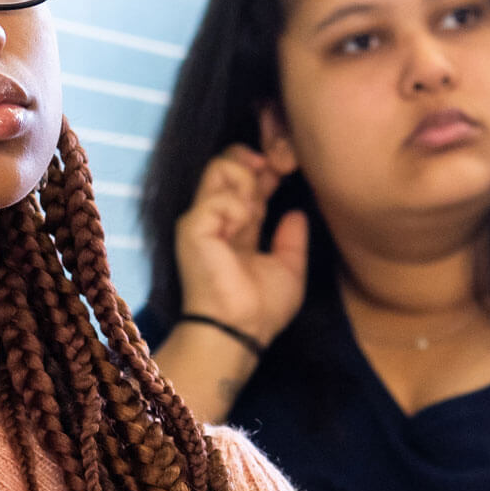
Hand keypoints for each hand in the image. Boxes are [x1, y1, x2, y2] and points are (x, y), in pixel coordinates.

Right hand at [172, 145, 309, 342]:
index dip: (266, 169)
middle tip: (273, 174)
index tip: (284, 171)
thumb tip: (297, 213)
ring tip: (256, 207)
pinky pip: (218, 199)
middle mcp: (218, 217)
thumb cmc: (261, 308)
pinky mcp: (193, 227)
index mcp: (238, 225)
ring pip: (219, 167)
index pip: (246, 181)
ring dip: (246, 180)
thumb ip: (292, 240)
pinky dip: (238, 208)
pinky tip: (244, 227)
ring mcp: (202, 219)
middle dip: (254, 162)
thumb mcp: (289, 269)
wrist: (240, 329)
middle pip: (227, 163)